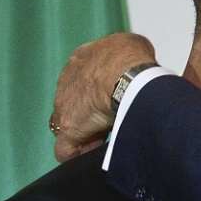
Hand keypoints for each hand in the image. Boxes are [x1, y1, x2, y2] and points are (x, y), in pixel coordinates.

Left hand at [51, 32, 156, 160]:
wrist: (125, 74)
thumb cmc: (131, 58)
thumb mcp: (132, 44)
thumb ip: (127, 54)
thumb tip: (136, 62)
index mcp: (81, 60)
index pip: (81, 78)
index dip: (96, 91)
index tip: (111, 99)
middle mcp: (67, 82)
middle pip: (72, 102)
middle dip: (88, 114)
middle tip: (109, 122)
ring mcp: (64, 106)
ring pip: (67, 125)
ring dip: (82, 134)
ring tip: (102, 142)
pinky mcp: (69, 128)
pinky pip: (65, 149)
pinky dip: (75, 154)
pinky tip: (89, 156)